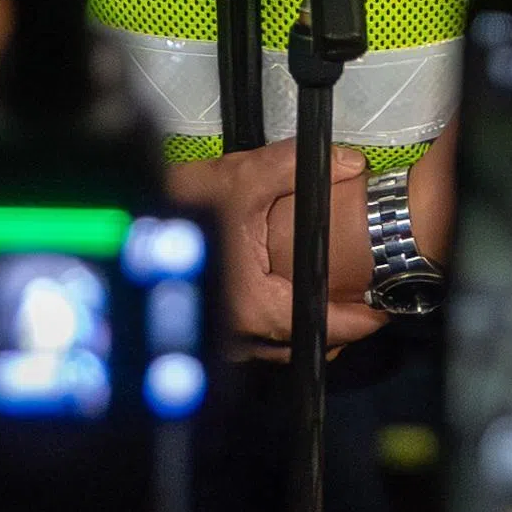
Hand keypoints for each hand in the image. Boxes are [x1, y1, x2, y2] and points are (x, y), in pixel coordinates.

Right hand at [167, 141, 383, 353]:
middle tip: (365, 303)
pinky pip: (260, 342)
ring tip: (334, 301)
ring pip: (281, 347)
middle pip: (305, 343)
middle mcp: (238, 332)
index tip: (379, 310)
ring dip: (308, 327)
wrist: (132, 222)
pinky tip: (292, 299)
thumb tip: (347, 163)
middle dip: (337, 326)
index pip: (321, 325)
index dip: (356, 321)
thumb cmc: (177, 204)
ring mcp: (225, 338)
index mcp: (251, 304)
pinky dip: (282, 325)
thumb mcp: (241, 177)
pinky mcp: (215, 332)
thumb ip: (296, 167)